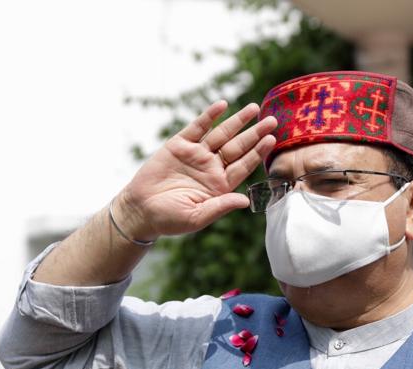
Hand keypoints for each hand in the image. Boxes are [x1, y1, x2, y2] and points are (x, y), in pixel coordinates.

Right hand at [114, 101, 277, 240]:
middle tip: (272, 120)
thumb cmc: (169, 219)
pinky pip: (197, 127)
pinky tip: (222, 105)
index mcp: (220, 185)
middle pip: (238, 147)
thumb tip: (245, 201)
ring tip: (254, 108)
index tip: (271, 140)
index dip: (257, 152)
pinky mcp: (179, 145)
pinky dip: (209, 116)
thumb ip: (221, 207)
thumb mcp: (197, 217)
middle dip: (255, 133)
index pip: (244, 165)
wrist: (140, 210)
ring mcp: (196, 155)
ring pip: (221, 134)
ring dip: (237, 121)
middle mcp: (211, 167)